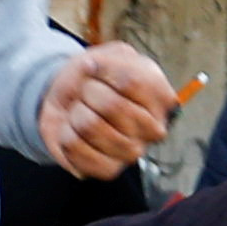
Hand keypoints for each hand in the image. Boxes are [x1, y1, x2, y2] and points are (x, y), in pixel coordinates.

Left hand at [40, 42, 176, 179]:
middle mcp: (153, 129)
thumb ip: (111, 58)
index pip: (131, 81)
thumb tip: (94, 67)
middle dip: (88, 91)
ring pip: (90, 126)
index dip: (104, 70)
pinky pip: (74, 147)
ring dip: (75, 112)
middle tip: (87, 93)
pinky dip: (65, 133)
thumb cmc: (97, 79)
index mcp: (161, 98)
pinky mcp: (108, 170)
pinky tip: (74, 130)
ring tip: (81, 111)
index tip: (94, 68)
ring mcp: (131, 152)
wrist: (71, 102)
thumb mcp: (111, 55)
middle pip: (112, 105)